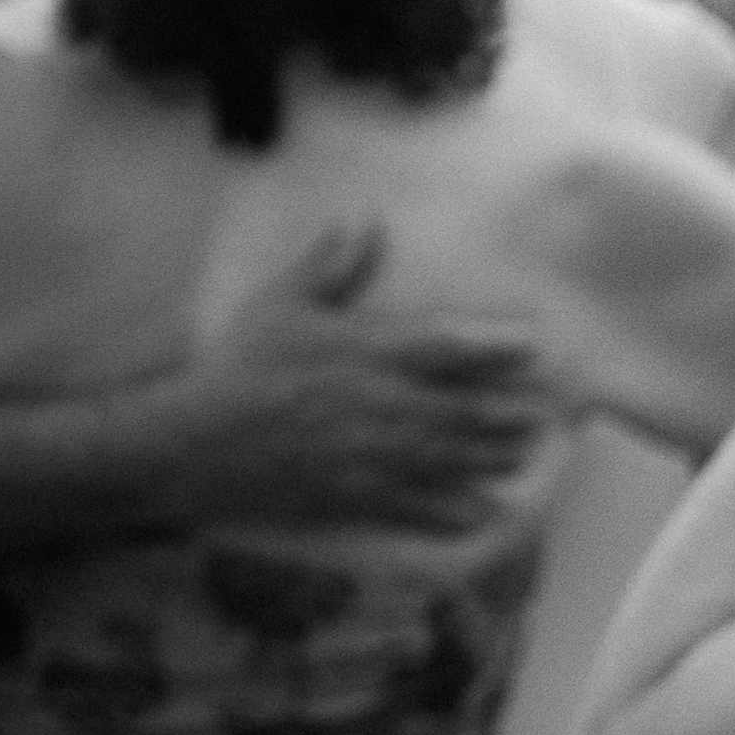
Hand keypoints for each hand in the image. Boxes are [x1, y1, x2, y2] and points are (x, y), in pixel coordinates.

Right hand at [159, 218, 549, 531]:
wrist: (187, 444)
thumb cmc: (237, 368)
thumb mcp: (281, 305)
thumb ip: (330, 265)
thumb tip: (363, 219)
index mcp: (363, 353)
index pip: (442, 347)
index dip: (492, 347)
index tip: (534, 347)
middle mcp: (374, 404)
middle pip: (456, 410)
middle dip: (504, 415)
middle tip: (546, 417)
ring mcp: (363, 454)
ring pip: (442, 458)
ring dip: (487, 459)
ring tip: (522, 458)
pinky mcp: (347, 494)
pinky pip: (409, 505)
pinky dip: (449, 510)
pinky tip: (482, 515)